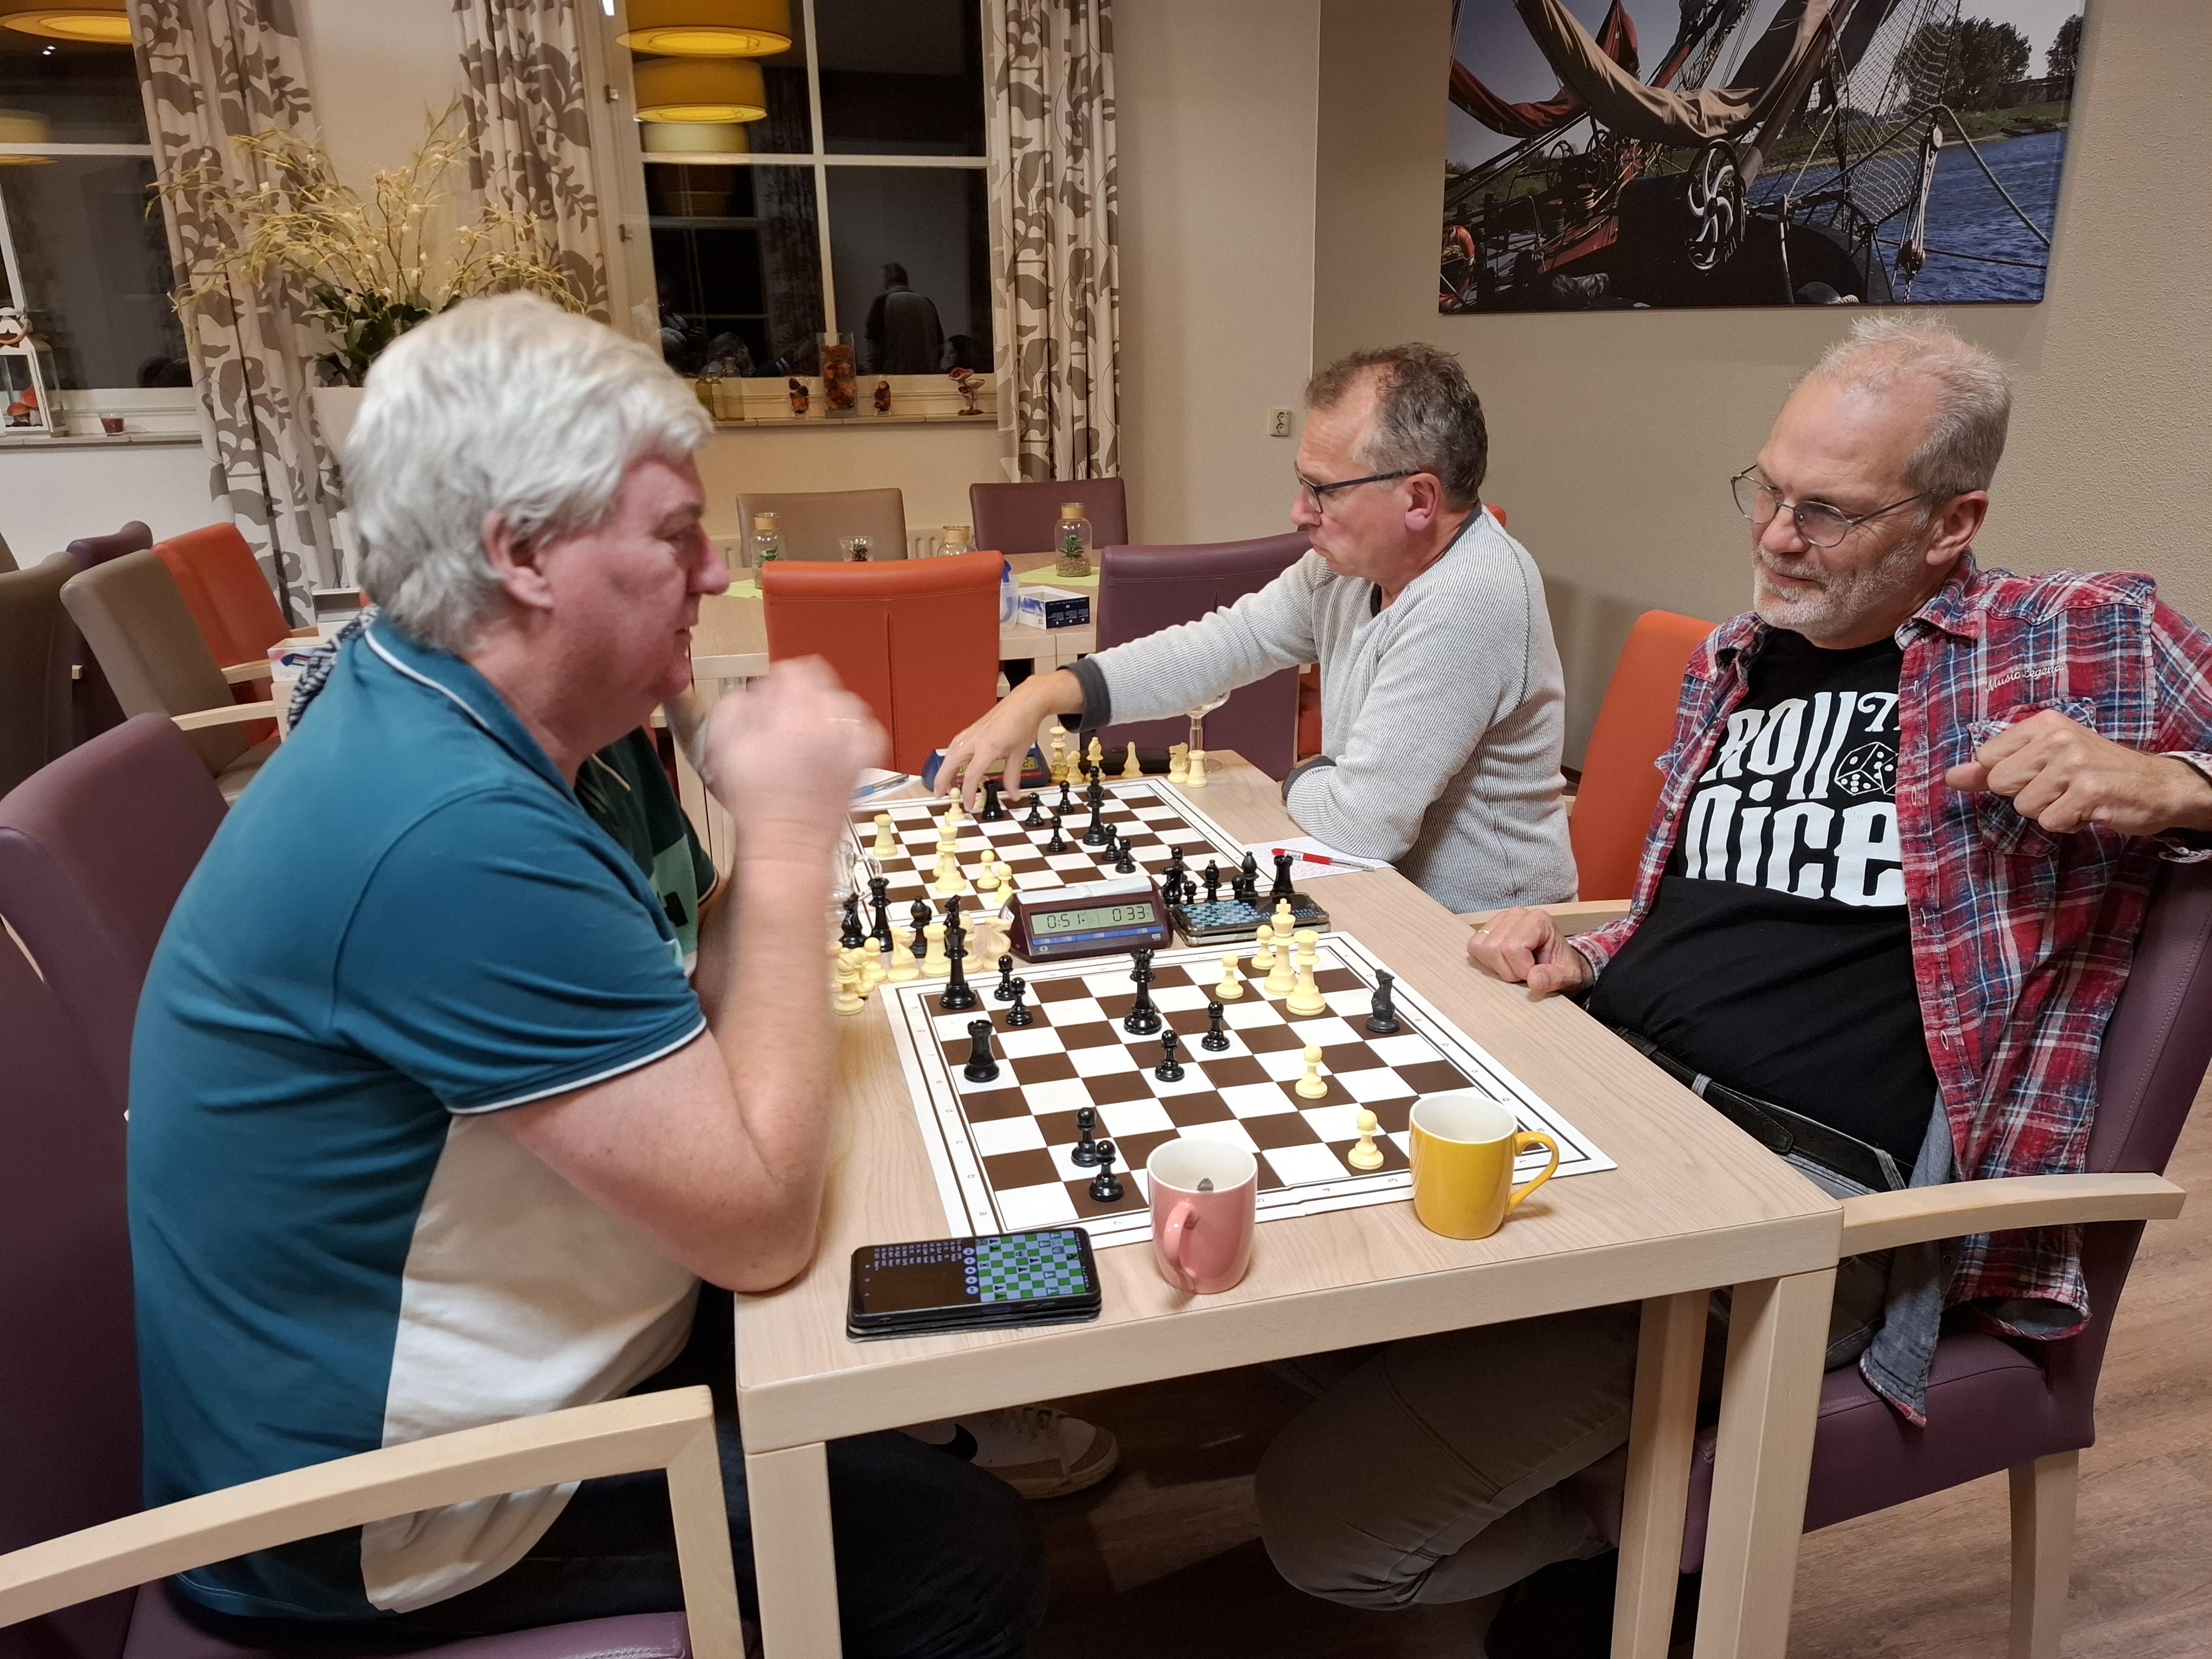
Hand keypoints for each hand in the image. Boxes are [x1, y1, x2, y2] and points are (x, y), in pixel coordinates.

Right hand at [701, 657, 884, 858]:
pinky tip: (836, 744)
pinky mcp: (863, 762)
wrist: (786, 843)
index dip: (777, 681)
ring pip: (847, 703)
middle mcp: (827, 722)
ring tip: (811, 729)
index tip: (770, 697)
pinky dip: (854, 732)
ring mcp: (850, 742)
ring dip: (828, 711)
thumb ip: (734, 706)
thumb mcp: (724, 746)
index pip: (795, 670)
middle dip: (802, 695)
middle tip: (785, 716)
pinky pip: (868, 732)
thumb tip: (749, 692)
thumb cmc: (754, 802)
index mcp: (791, 712)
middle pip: (822, 683)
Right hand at [937, 669, 1081, 809]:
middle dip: (942, 780)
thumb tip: (1012, 793)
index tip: (969, 805)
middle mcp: (975, 739)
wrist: (1026, 701)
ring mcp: (972, 732)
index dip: (967, 793)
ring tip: (944, 781)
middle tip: (939, 794)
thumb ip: (1012, 776)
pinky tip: (952, 761)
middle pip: (950, 762)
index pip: (970, 776)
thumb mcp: (1020, 753)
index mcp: (987, 747)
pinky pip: (956, 744)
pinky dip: (951, 755)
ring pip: (950, 752)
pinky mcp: (973, 728)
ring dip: (944, 768)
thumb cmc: (1023, 722)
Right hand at [1467, 907, 1593, 997]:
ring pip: (1482, 948)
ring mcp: (1500, 920)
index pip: (1513, 948)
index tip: (1535, 973)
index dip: (1521, 969)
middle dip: (1509, 970)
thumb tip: (1534, 980)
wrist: (1558, 962)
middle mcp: (1517, 915)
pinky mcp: (1488, 928)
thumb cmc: (1562, 965)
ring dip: (1497, 966)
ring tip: (1515, 967)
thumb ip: (1553, 978)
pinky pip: (1475, 946)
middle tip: (1525, 971)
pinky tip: (1503, 962)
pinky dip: (1487, 961)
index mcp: (1538, 920)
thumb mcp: (1567, 976)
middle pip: (1495, 948)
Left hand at [1943, 709, 2211, 835]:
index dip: (2007, 776)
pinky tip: (2087, 809)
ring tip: (2075, 797)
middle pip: (2000, 783)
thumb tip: (1950, 777)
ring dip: (2048, 811)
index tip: (2037, 773)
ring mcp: (2074, 763)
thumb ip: (1995, 767)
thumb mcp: (2044, 758)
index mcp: (2044, 722)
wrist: (2156, 785)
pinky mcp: (2089, 791)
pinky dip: (2066, 824)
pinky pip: (2049, 821)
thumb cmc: (2096, 771)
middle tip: (2059, 787)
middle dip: (2026, 795)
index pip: (1988, 757)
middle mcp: (2058, 737)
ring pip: (2025, 806)